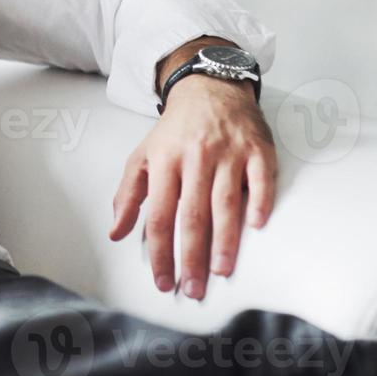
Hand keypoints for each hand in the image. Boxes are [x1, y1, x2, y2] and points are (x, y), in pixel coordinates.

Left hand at [107, 75, 276, 299]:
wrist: (209, 87)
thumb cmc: (175, 130)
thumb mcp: (143, 157)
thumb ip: (128, 195)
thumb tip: (116, 233)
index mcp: (165, 162)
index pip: (160, 215)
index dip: (160, 252)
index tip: (164, 280)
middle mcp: (196, 158)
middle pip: (193, 215)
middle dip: (192, 256)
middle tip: (193, 288)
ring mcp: (229, 153)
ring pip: (226, 202)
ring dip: (225, 240)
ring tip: (221, 270)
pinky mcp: (256, 149)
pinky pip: (260, 180)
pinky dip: (259, 202)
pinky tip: (257, 226)